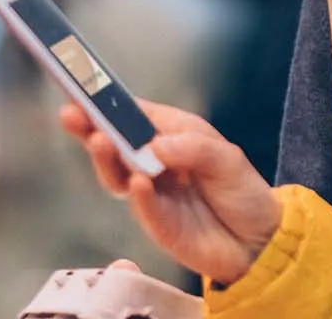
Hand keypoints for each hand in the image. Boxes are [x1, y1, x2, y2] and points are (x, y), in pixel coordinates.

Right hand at [59, 102, 280, 283]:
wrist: (259, 242)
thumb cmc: (242, 192)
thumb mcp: (227, 159)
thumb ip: (195, 148)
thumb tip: (158, 146)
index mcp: (169, 136)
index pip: (132, 115)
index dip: (107, 103)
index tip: (82, 89)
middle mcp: (153, 163)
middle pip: (114, 144)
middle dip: (91, 127)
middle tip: (72, 114)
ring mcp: (151, 194)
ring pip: (118, 175)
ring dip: (106, 158)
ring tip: (99, 140)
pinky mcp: (158, 224)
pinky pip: (143, 207)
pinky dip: (139, 194)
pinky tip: (138, 182)